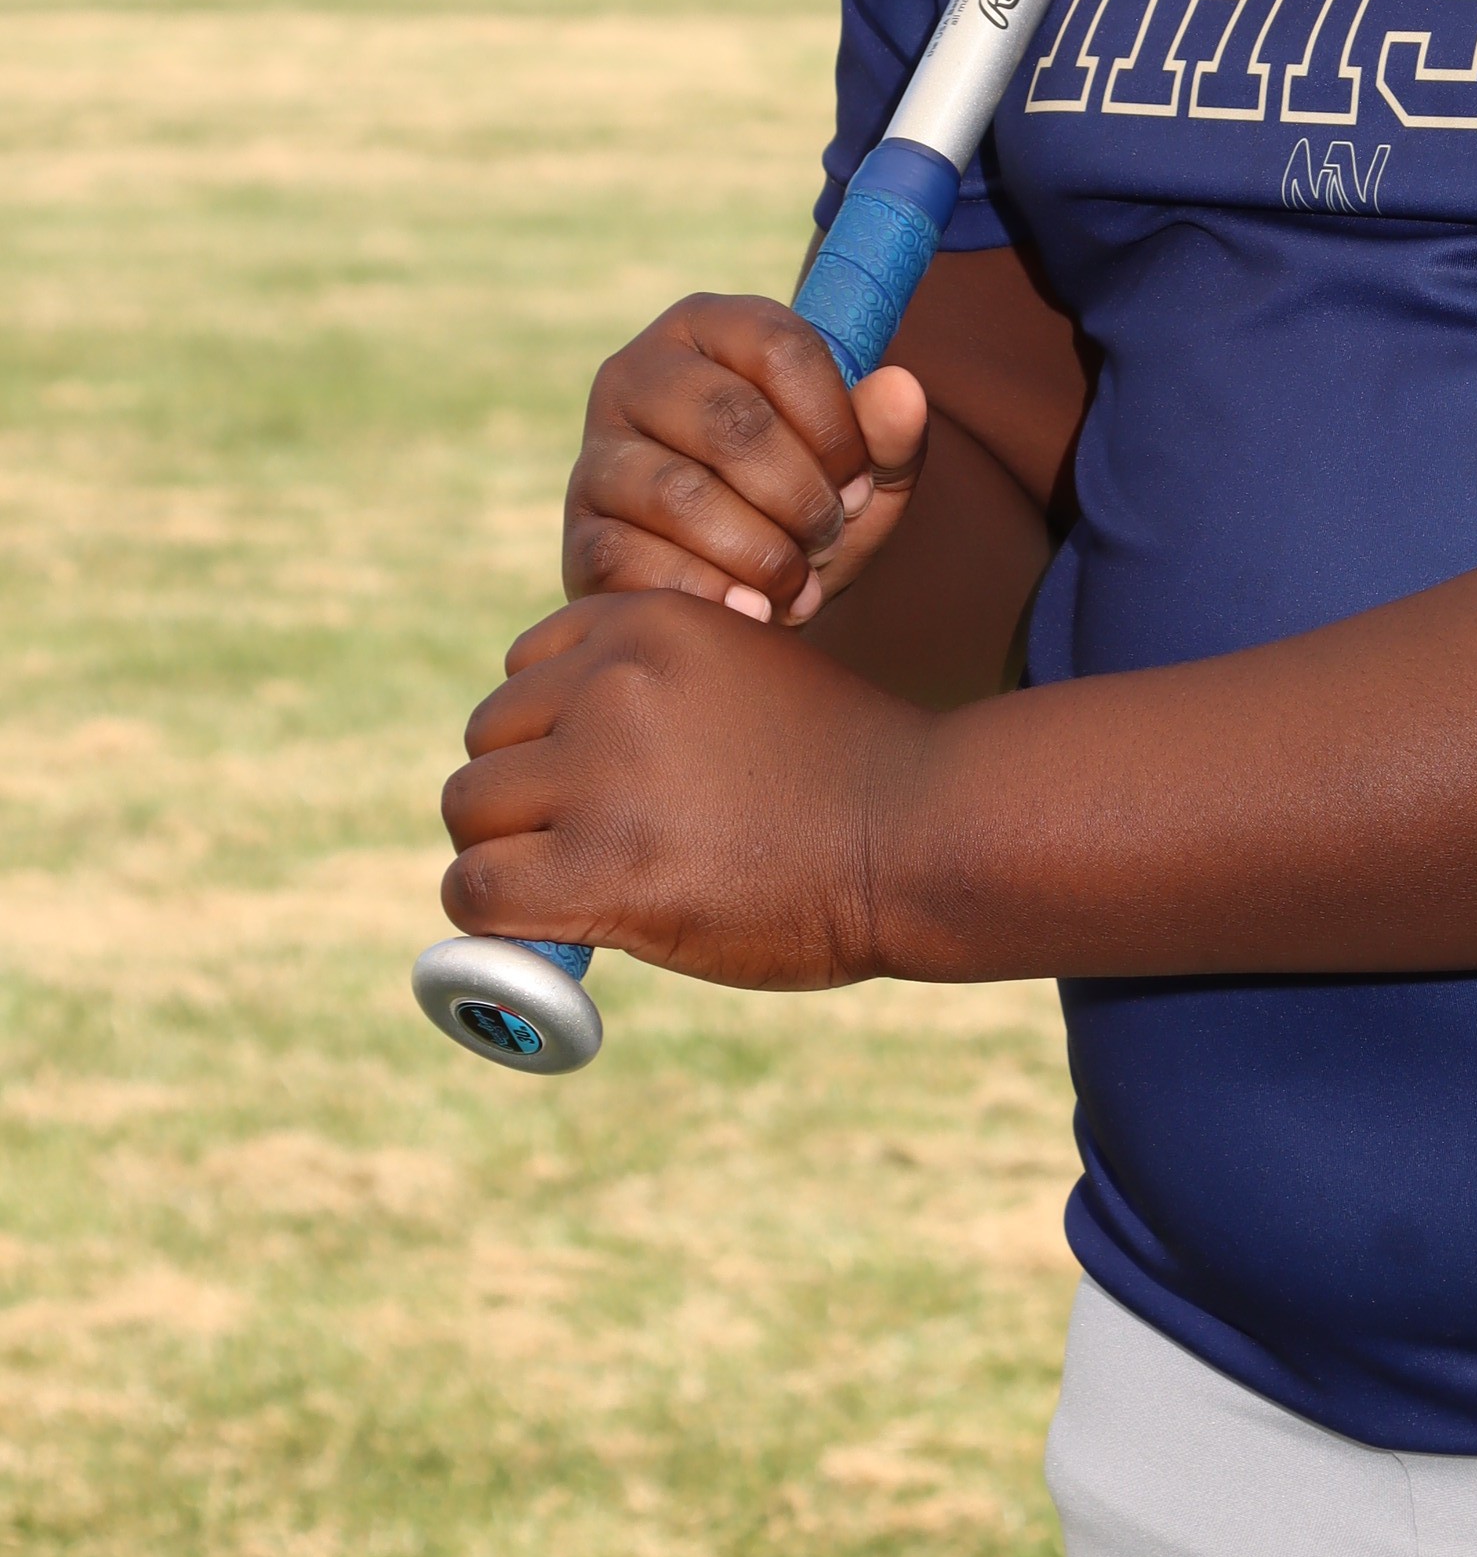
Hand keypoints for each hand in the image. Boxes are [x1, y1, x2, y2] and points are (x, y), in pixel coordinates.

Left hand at [438, 592, 937, 990]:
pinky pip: (476, 892)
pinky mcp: (600, 868)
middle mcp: (613, 682)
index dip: (549, 734)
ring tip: (572, 892)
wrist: (926, 831)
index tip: (594, 783)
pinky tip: (549, 936)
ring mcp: (602, 773)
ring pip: (470, 811)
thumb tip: (571, 760)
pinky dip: (494, 924)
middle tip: (584, 849)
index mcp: (650, 621)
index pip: (524, 668)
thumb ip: (661, 690)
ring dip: (506, 857)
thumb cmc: (854, 769)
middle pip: (486, 741)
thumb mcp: (747, 674)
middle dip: (524, 797)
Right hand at [563, 294, 930, 627]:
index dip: (836, 426)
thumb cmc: (802, 513)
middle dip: (801, 497)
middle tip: (828, 538)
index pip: (781, 348)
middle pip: (733, 422)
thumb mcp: (863, 477)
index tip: (857, 481)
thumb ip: (890, 435)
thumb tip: (901, 388)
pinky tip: (748, 612)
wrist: (741, 598)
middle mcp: (637, 372)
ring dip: (759, 553)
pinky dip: (706, 593)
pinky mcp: (579, 530)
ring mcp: (598, 451)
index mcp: (710, 328)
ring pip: (681, 494)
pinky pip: (631, 558)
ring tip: (795, 584)